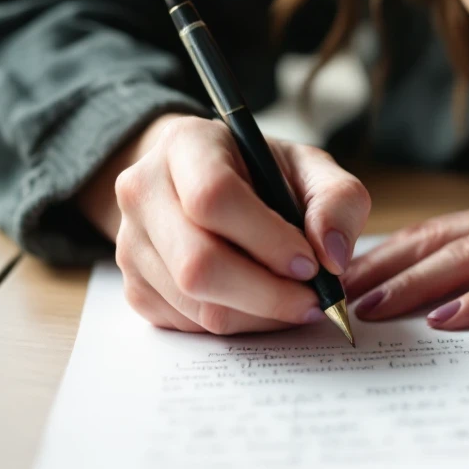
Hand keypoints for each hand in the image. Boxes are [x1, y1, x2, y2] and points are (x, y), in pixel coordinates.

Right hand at [105, 114, 369, 333]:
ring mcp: (130, 242)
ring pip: (194, 302)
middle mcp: (143, 191)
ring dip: (258, 314)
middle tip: (313, 300)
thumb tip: (333, 258)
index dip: (267, 239)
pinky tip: (261, 303)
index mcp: (186, 144)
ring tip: (295, 300)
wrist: (207, 182)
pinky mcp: (133, 286)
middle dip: (267, 293)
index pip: (213, 198)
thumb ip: (337, 201)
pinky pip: (187, 324)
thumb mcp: (311, 168)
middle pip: (197, 262)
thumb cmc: (264, 173)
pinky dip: (236, 324)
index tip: (310, 264)